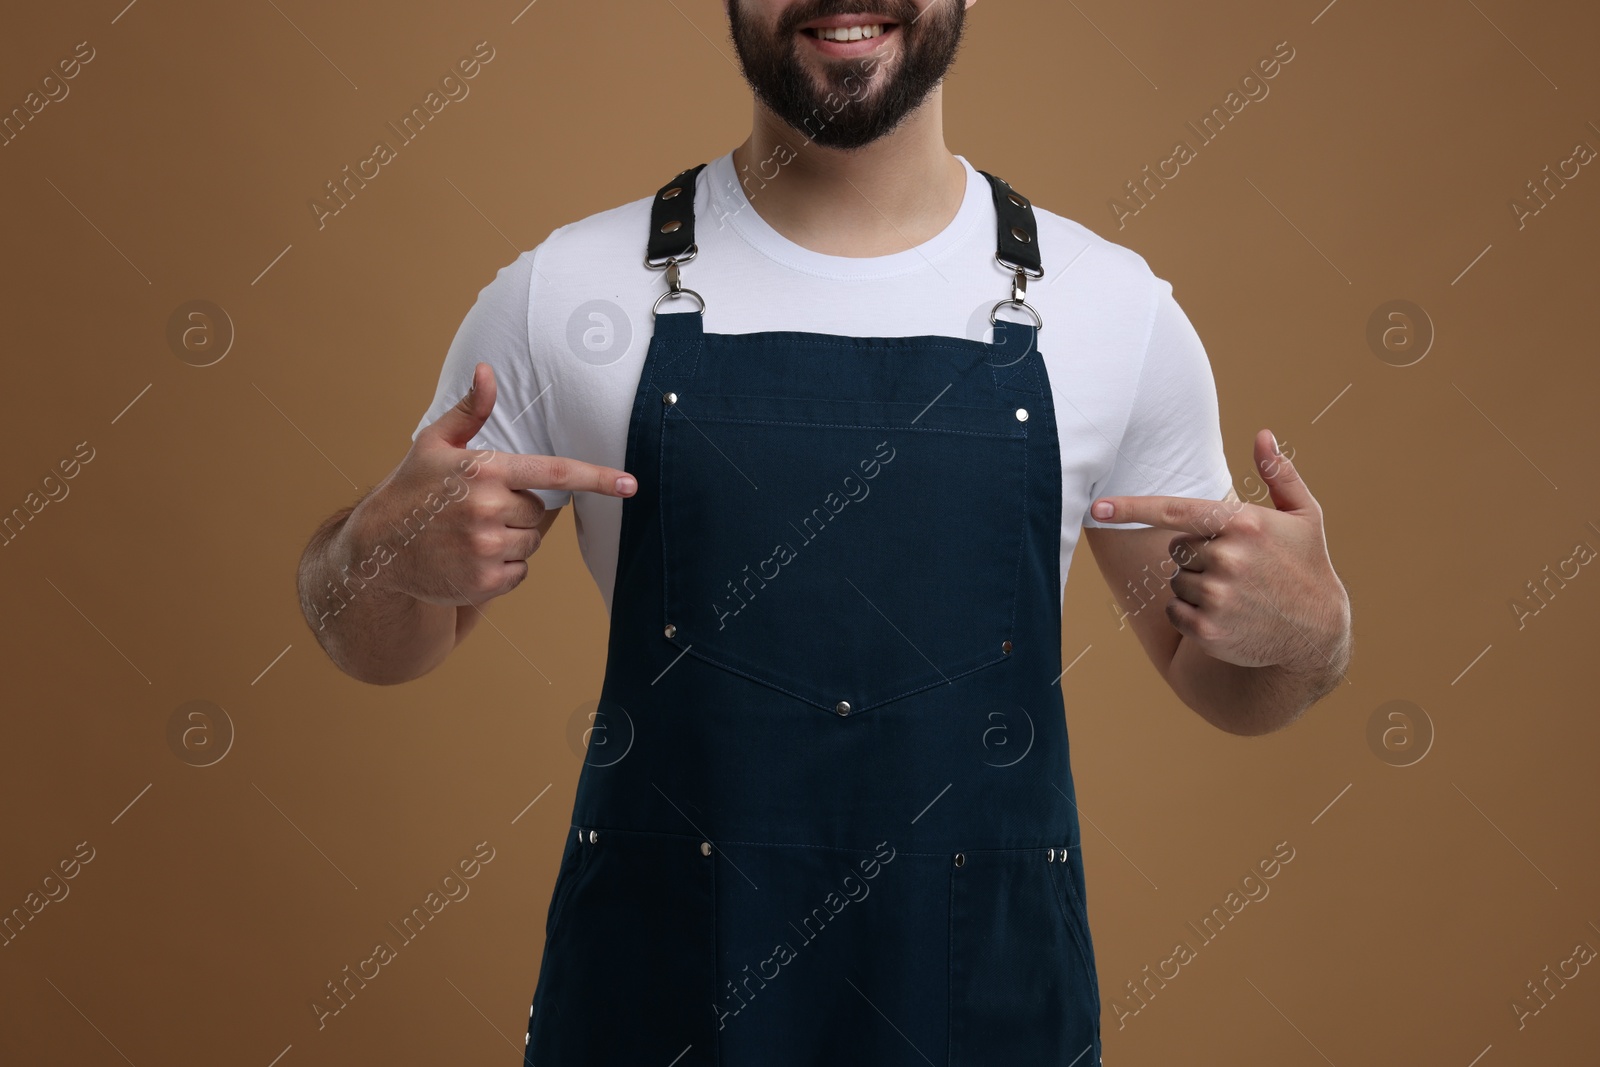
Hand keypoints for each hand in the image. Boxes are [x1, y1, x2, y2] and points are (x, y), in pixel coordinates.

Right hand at [359, 362, 636, 605]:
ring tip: (470, 535)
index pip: (554, 472)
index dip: (596, 478)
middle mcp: (488, 509)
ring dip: (511, 540)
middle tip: (478, 510)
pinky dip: (503, 568)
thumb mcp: (435, 444)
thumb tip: (488, 370)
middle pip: (540, 512)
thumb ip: (471, 411)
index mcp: (484, 470)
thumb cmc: (411, 490)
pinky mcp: (484, 582)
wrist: (377, 549)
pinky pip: (520, 573)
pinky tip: (469, 558)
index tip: (629, 484)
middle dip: (517, 510)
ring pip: (531, 544)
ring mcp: (486, 548)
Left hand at [1088, 429, 1348, 669]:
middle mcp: (1227, 558)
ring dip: (1197, 585)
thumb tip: (1262, 433)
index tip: (1097, 507)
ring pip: (1175, 580)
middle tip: (1237, 567)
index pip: (1173, 510)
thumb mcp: (1304, 516)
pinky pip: (1174, 611)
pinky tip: (1227, 615)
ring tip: (1238, 593)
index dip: (1130, 508)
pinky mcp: (1207, 629)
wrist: (1317, 634)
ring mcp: (1217, 596)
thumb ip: (1279, 473)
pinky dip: (1191, 613)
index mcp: (1243, 523)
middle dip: (1197, 554)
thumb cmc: (1307, 566)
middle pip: (1176, 547)